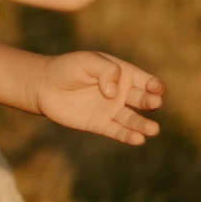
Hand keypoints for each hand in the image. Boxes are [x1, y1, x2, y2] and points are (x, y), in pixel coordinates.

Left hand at [31, 51, 163, 145]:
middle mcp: (120, 93)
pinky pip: (117, 131)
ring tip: (153, 130)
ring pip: (132, 119)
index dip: (154, 85)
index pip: (145, 81)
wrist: (44, 85)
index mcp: (122, 74)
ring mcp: (111, 110)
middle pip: (142, 100)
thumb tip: (114, 93)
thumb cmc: (67, 68)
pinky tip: (138, 140)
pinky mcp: (100, 124)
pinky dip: (128, 136)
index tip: (156, 89)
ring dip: (143, 125)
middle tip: (154, 104)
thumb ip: (106, 71)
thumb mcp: (88, 61)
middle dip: (150, 102)